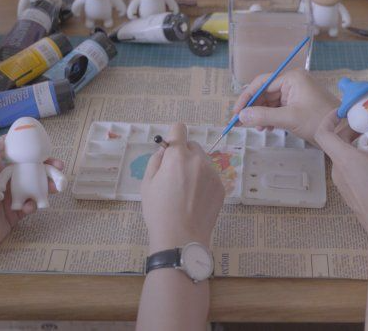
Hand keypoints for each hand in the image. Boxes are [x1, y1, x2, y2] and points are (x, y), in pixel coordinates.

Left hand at [0, 137, 64, 257]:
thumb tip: (3, 142)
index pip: (14, 153)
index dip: (30, 148)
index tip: (44, 147)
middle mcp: (4, 181)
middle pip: (29, 169)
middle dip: (46, 167)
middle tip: (59, 167)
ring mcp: (10, 198)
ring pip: (34, 187)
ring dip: (46, 186)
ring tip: (55, 188)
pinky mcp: (14, 214)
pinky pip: (30, 205)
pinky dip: (33, 204)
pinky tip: (29, 207)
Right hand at [141, 124, 225, 252]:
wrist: (181, 238)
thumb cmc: (159, 212)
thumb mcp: (147, 184)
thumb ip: (155, 161)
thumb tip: (164, 151)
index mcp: (178, 157)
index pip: (179, 129)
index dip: (173, 135)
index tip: (170, 147)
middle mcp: (198, 161)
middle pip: (192, 145)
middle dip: (183, 153)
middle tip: (175, 174)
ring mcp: (213, 174)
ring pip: (203, 160)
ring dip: (194, 167)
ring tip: (185, 190)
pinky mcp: (221, 187)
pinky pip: (211, 176)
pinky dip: (203, 181)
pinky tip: (195, 199)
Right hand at [233, 69, 340, 144]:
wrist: (342, 132)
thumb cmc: (318, 121)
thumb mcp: (288, 118)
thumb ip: (263, 116)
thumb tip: (240, 116)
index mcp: (292, 78)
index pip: (261, 83)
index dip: (246, 98)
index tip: (236, 113)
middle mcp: (293, 82)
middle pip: (264, 93)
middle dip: (253, 108)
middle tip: (241, 123)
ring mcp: (296, 93)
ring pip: (270, 102)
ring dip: (261, 115)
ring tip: (259, 129)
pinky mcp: (299, 104)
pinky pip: (278, 108)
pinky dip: (271, 118)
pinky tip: (268, 128)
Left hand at [315, 111, 367, 240]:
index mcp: (344, 159)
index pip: (323, 132)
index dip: (330, 117)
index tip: (345, 111)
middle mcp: (338, 170)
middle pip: (340, 141)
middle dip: (357, 129)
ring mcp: (343, 182)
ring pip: (349, 155)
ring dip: (366, 145)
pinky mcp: (351, 191)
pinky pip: (355, 168)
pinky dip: (367, 159)